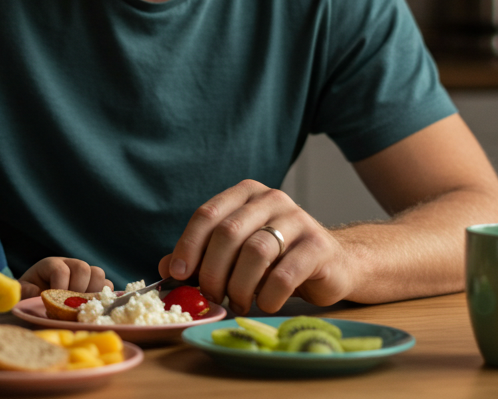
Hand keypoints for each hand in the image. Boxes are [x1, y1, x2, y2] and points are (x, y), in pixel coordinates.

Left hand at [18, 257, 111, 299]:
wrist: (35, 302)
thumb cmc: (27, 297)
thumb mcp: (20, 293)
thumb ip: (22, 291)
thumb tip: (35, 292)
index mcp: (50, 265)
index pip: (61, 269)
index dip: (60, 285)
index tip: (54, 301)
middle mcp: (69, 266)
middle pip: (83, 268)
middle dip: (78, 289)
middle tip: (70, 305)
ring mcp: (84, 275)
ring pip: (98, 274)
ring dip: (92, 292)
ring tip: (81, 307)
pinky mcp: (94, 286)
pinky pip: (107, 287)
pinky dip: (103, 297)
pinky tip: (91, 309)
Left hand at [158, 179, 350, 313]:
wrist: (333, 264)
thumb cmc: (276, 259)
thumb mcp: (235, 254)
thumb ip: (201, 257)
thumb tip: (164, 268)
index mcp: (245, 194)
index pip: (207, 214)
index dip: (187, 246)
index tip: (177, 274)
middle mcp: (271, 199)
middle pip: (228, 233)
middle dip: (212, 271)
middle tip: (211, 296)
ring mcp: (298, 219)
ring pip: (255, 252)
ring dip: (239, 286)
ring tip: (237, 303)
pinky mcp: (318, 245)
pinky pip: (284, 274)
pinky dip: (267, 296)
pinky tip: (265, 303)